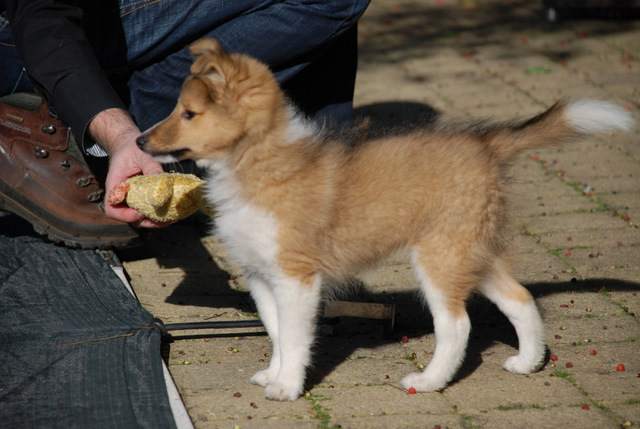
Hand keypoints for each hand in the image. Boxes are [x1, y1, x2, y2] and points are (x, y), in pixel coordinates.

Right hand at [88, 108, 171, 227]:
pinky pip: (148, 210)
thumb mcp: (142, 154)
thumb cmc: (132, 148)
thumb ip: (151, 167)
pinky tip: (173, 212)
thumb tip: (163, 183)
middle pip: (128, 218)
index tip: (139, 213)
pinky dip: (159, 214)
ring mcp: (132, 199)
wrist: (130, 145)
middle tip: (164, 220)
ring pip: (140, 218)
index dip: (124, 215)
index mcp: (115, 185)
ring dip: (155, 221)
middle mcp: (122, 196)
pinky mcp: (142, 198)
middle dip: (146, 222)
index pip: (112, 208)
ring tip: (172, 219)